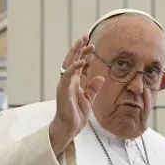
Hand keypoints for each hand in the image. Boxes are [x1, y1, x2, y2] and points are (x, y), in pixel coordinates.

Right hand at [50, 36, 103, 155]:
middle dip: (79, 48)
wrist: (70, 127)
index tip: (92, 47)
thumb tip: (101, 77)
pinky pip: (68, 76)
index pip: (79, 65)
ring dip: (75, 52)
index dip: (85, 55)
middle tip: (85, 37)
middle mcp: (68, 81)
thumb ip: (93, 88)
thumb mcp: (89, 99)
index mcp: (74, 83)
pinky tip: (81, 60)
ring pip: (69, 64)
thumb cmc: (77, 114)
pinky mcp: (64, 90)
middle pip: (73, 60)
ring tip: (81, 42)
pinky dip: (74, 67)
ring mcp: (65, 84)